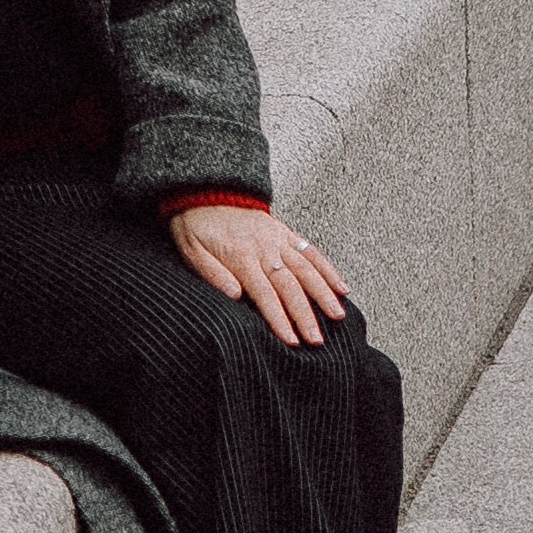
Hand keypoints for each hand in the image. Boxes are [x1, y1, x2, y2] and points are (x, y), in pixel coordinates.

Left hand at [166, 203, 348, 346]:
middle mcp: (264, 247)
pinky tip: (341, 288)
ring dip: (323, 293)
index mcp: (240, 255)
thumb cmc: (195, 227)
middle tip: (316, 340)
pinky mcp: (284, 232)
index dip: (278, 318)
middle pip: (290, 285)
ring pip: (306, 268)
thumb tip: (235, 295)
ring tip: (338, 317)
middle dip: (305, 314)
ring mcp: (278, 239)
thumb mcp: (191, 250)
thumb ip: (211, 273)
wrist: (204, 191)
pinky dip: (328, 269)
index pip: (263, 293)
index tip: (291, 340)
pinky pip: (310, 250)